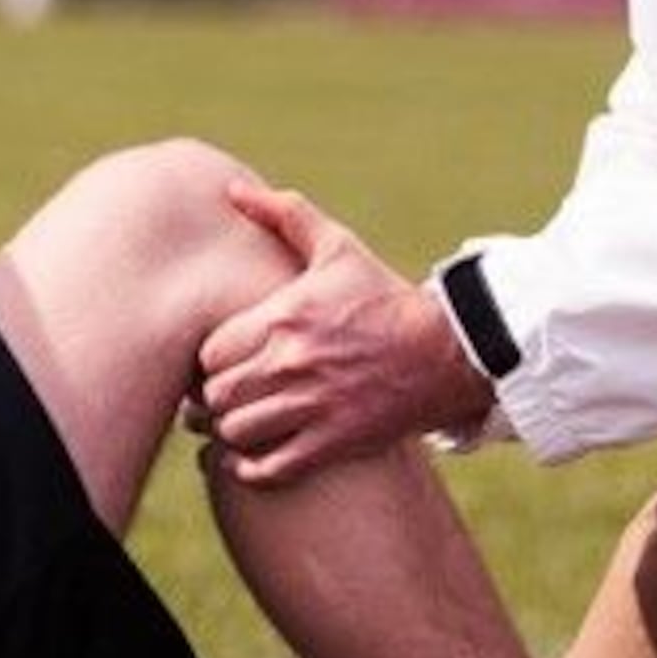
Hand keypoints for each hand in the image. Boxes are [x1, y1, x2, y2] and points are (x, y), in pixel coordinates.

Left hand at [194, 180, 494, 485]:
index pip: (209, 352)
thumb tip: (231, 189)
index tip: (222, 361)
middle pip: (216, 395)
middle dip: (215, 397)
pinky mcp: (332, 443)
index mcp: (283, 317)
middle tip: (226, 395)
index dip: (209, 360)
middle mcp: (291, 364)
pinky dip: (250, 467)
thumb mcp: (336, 248)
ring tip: (241, 422)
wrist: (447, 351)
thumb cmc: (384, 297)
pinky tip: (253, 455)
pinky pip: (267, 469)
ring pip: (235, 432)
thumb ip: (284, 215)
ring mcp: (312, 407)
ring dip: (231, 431)